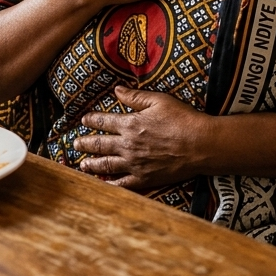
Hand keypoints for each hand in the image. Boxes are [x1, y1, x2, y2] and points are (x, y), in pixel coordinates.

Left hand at [75, 86, 211, 188]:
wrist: (201, 145)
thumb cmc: (182, 119)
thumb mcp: (159, 101)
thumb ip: (135, 97)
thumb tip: (116, 91)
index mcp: (130, 124)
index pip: (104, 122)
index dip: (92, 120)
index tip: (84, 120)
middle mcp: (127, 146)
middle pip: (99, 145)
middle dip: (85, 143)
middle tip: (75, 144)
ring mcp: (134, 164)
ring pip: (106, 165)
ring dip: (92, 164)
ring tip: (82, 164)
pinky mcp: (144, 179)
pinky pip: (122, 184)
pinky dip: (110, 185)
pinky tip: (102, 185)